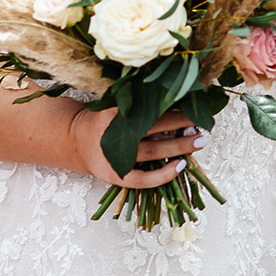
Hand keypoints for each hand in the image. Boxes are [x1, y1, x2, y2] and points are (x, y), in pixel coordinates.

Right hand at [68, 108, 202, 188]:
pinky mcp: (115, 176)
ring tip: (200, 140)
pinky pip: (142, 179)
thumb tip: (176, 96)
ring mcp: (114, 156)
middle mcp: (114, 133)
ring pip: (152, 151)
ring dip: (179, 146)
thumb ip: (138, 101)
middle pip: (153, 126)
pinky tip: (180, 166)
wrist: (74, 142)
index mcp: (114, 111)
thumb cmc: (104, 120)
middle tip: (202, 120)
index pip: (147, 105)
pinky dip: (163, 175)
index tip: (192, 100)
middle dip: (180, 122)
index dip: (171, 103)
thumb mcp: (115, 103)